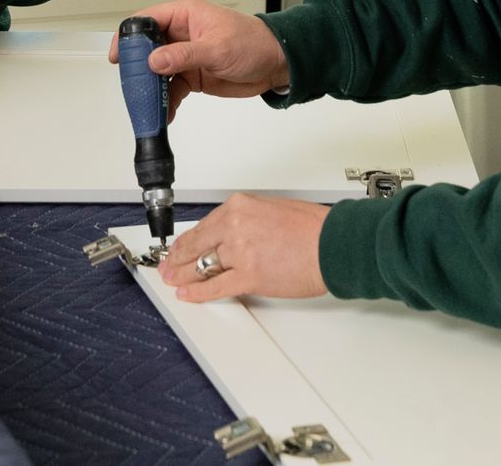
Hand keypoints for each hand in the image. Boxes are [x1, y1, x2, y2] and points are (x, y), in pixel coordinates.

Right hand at [106, 0, 289, 119]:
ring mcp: (184, 55)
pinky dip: (165, 102)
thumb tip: (154, 60)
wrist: (275, 64)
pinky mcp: (191, 75)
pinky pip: (170, 89)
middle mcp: (180, 33)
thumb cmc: (254, 43)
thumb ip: (184, 55)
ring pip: (156, 72)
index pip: (146, 20)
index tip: (119, 57)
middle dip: (137, 69)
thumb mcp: (217, 48)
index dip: (129, 37)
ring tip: (148, 105)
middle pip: (145, 49)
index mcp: (185, 14)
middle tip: (134, 87)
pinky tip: (164, 114)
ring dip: (151, 89)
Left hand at [162, 194, 328, 302]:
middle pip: (196, 245)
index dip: (187, 240)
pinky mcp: (249, 276)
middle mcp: (235, 226)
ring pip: (201, 266)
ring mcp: (240, 252)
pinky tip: (188, 294)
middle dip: (177, 258)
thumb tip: (233, 235)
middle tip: (167, 265)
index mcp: (240, 206)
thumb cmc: (313, 228)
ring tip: (173, 280)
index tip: (179, 247)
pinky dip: (198, 292)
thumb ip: (248, 221)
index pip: (204, 226)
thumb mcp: (273, 210)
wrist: (333, 244)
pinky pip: (215, 287)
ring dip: (183, 276)